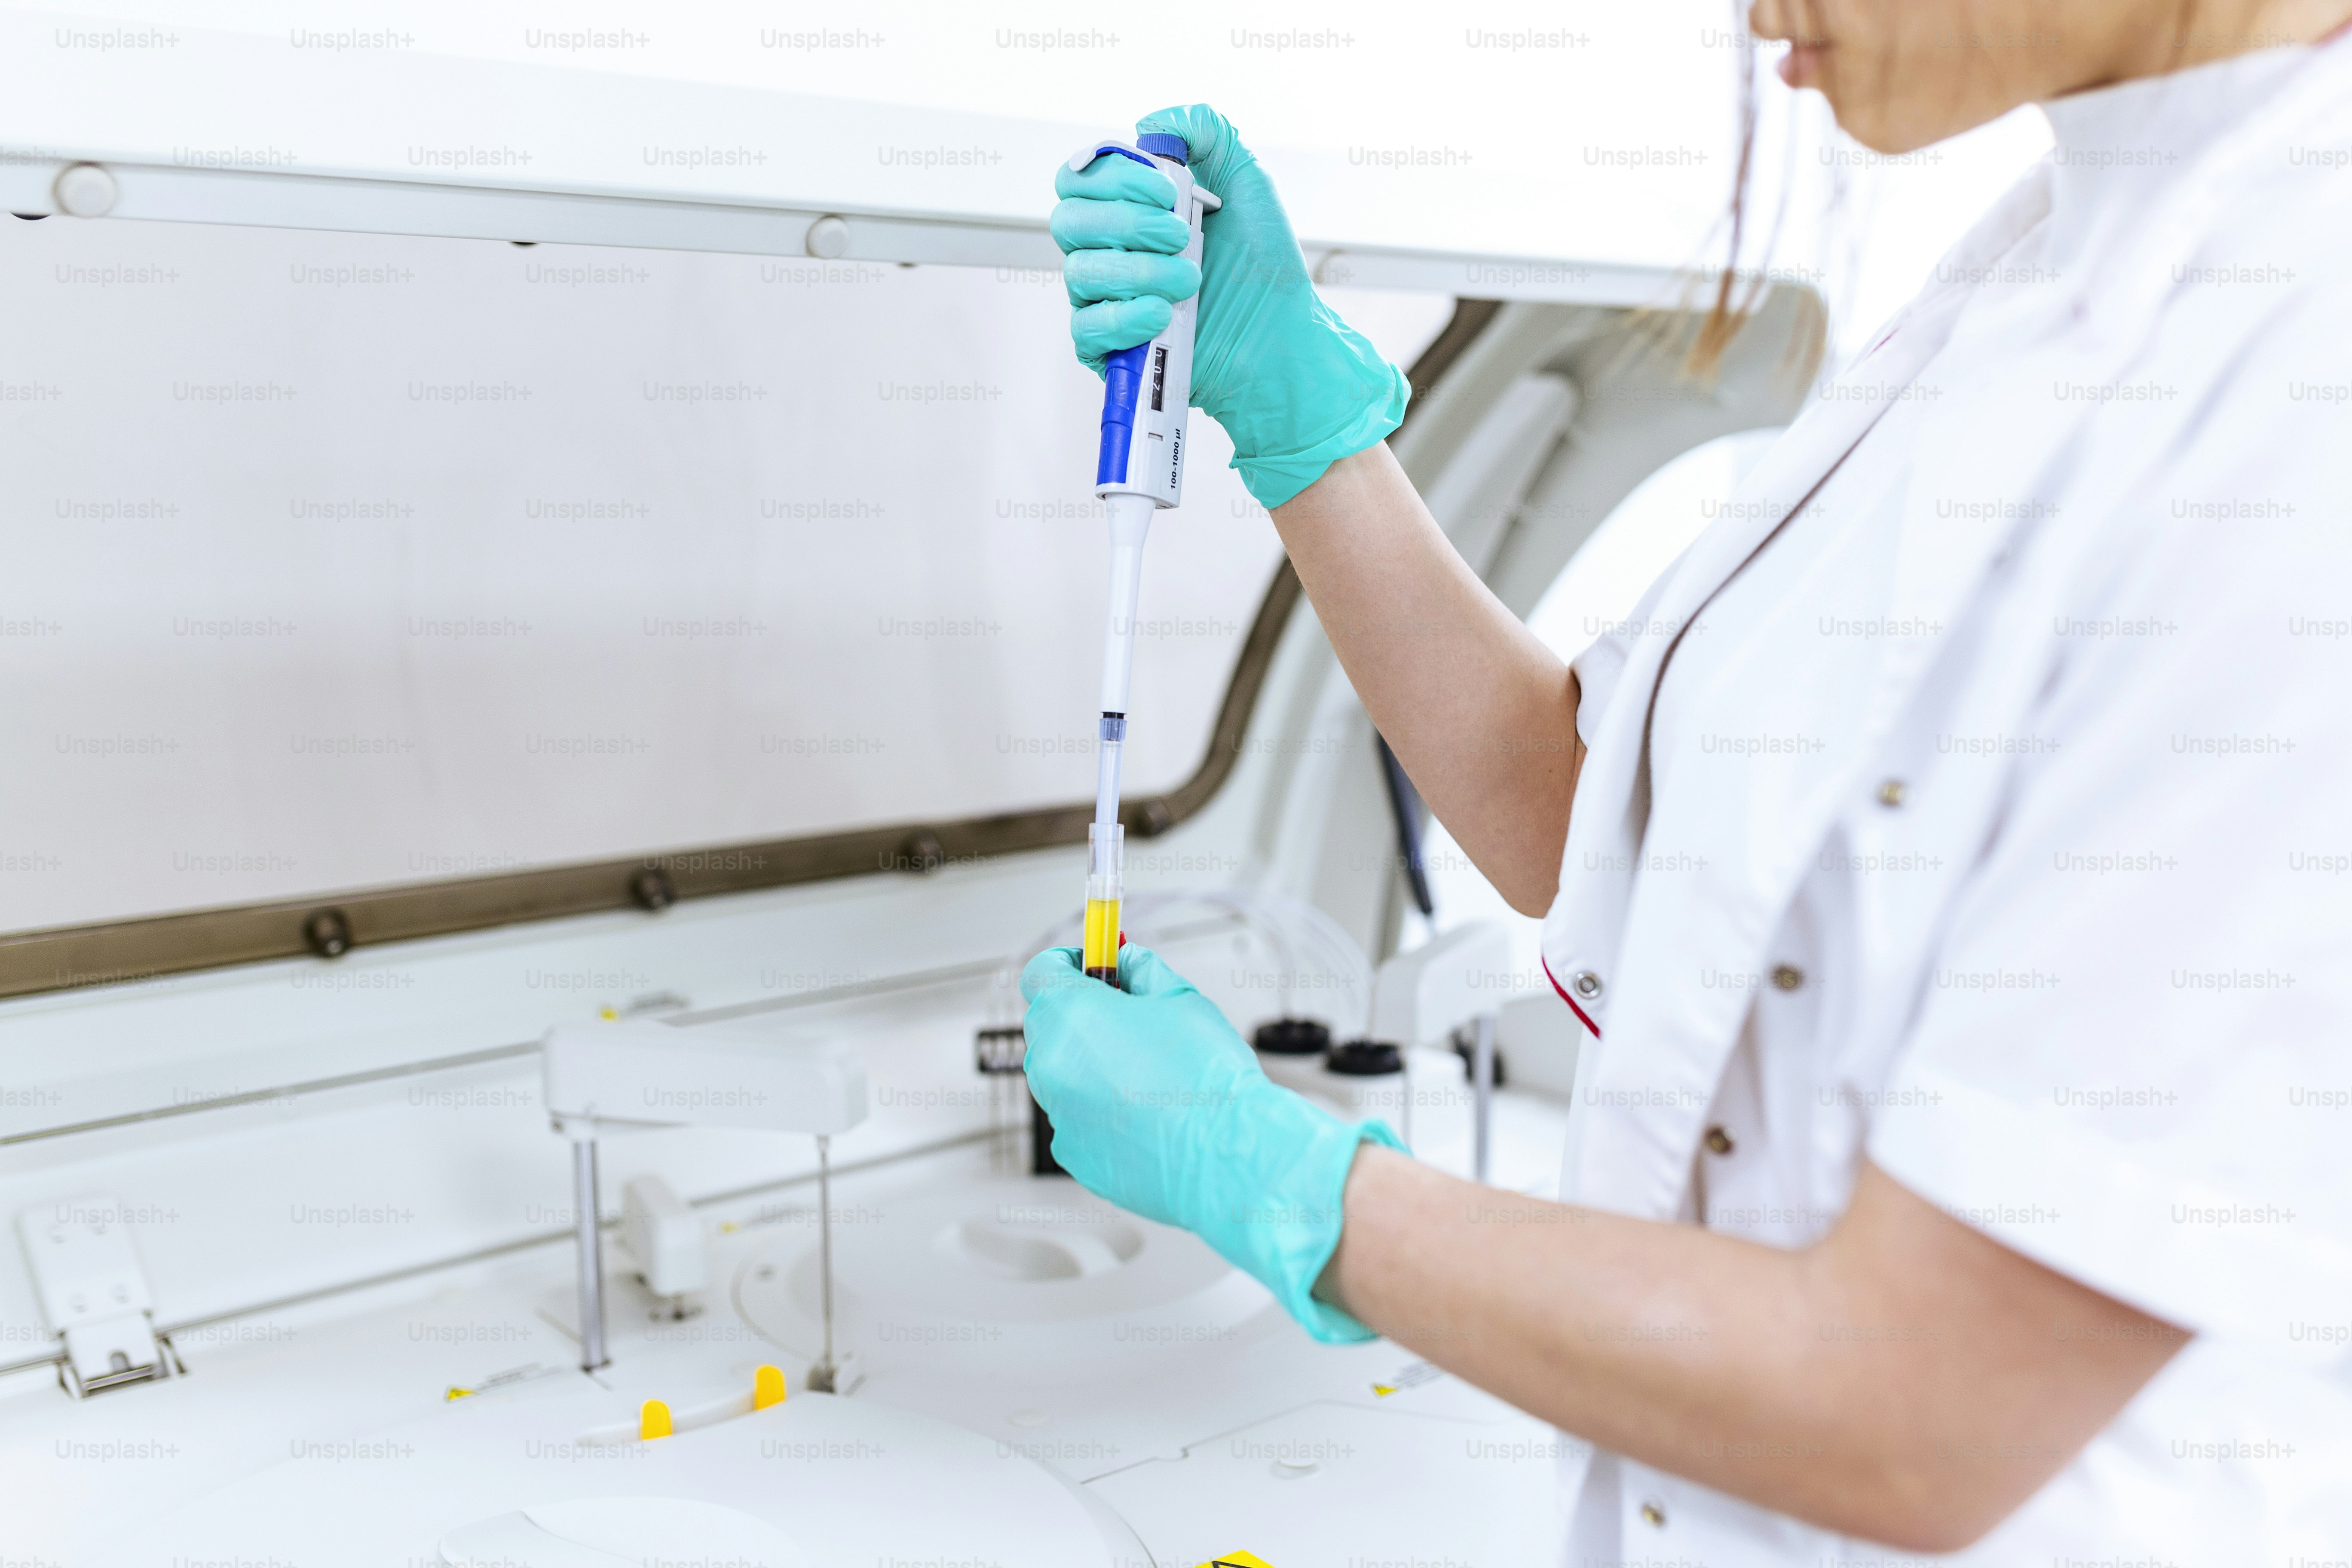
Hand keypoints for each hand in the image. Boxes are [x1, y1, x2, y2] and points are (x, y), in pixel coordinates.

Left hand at [1019, 943, 1403, 1341]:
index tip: (1092, 967)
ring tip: (1147, 1074)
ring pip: (1062, 1075)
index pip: (1040, 971)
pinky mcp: (1073, 1153)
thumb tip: (1127, 962)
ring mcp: (1058, 1113)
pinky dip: (1099, 1112)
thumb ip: (1142, 970)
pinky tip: (1144, 1115)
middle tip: (1128, 1019)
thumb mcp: (1180, 997)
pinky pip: (1075, 1120)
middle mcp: (1051, 1063)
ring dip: (1091, 1066)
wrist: (1227, 1152)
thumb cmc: (1208, 1076)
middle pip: (1048, 1024)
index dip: (1067, 964)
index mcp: (1070, 1013)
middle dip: (1081, 1015)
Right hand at [1050, 104, 1411, 508]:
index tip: (1168, 189)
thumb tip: (1153, 120)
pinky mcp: (1109, 350)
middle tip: (1181, 236)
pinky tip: (1162, 315)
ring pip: (1079, 273)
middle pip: (1068, 221)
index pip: (1080, 179)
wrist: (1282, 338)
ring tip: (1191, 280)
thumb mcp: (1246, 182)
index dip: (1115, 177)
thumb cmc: (1263, 267)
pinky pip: (1085, 329)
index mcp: (1126, 209)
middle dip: (1125, 222)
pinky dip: (1123, 317)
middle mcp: (1107, 251)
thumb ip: (1207, 133)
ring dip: (1139, 270)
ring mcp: (1104, 301)